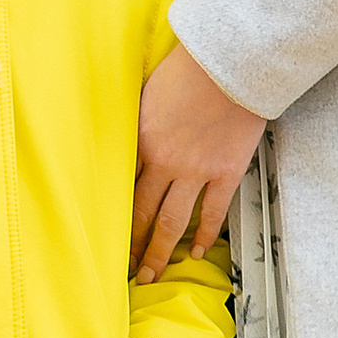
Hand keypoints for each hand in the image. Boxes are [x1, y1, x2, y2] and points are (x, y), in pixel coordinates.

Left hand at [132, 42, 266, 279]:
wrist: (231, 63)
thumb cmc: (190, 69)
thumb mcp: (148, 94)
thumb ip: (140, 124)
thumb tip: (135, 145)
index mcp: (141, 141)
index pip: (120, 188)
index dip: (113, 216)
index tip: (106, 235)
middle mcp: (164, 162)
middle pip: (141, 212)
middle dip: (132, 245)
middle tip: (126, 269)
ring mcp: (196, 170)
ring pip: (172, 222)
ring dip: (160, 252)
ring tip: (151, 275)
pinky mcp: (225, 172)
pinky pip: (212, 212)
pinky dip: (204, 235)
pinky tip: (197, 252)